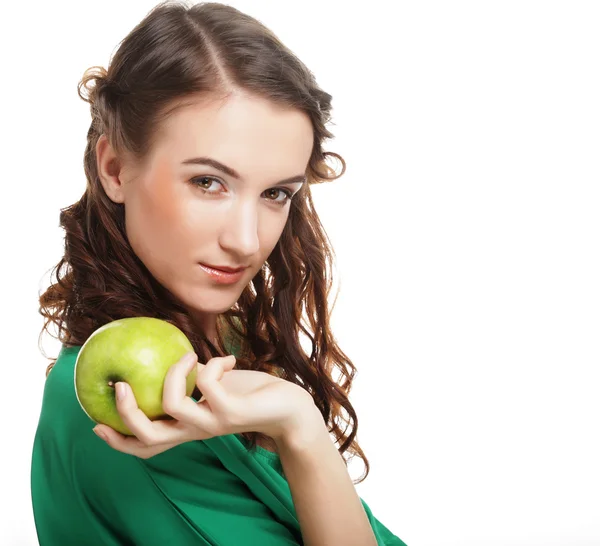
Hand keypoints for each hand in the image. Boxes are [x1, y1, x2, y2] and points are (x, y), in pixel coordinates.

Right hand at [92, 352, 318, 458]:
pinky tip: (227, 360)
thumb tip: (175, 357)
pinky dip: (212, 364)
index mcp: (187, 427)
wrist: (289, 409)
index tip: (97, 422)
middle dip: (128, 412)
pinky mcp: (232, 412)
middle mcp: (196, 430)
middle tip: (122, 384)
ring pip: (172, 406)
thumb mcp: (215, 389)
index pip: (146, 445)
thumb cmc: (249, 394)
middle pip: (148, 437)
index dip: (119, 439)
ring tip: (190, 355)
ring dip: (174, 372)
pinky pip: (208, 384)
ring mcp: (213, 423)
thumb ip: (194, 381)